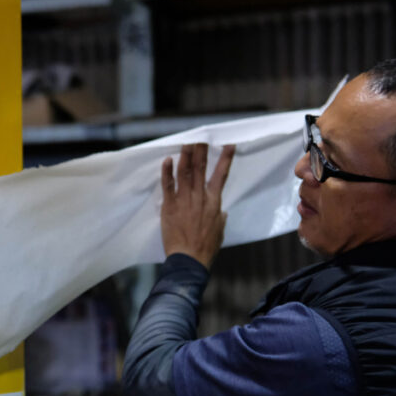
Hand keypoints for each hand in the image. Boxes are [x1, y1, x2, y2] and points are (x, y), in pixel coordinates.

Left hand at [160, 143, 235, 268]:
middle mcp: (200, 198)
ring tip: (186, 142)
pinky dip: (167, 172)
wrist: (189, 258)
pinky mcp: (169, 206)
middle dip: (201, 151)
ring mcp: (184, 201)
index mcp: (214, 203)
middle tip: (201, 137)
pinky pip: (167, 185)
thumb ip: (220, 218)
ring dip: (185, 156)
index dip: (225, 159)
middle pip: (201, 169)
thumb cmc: (206, 248)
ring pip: (185, 173)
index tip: (228, 145)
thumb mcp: (219, 231)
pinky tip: (167, 159)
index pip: (221, 175)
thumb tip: (222, 212)